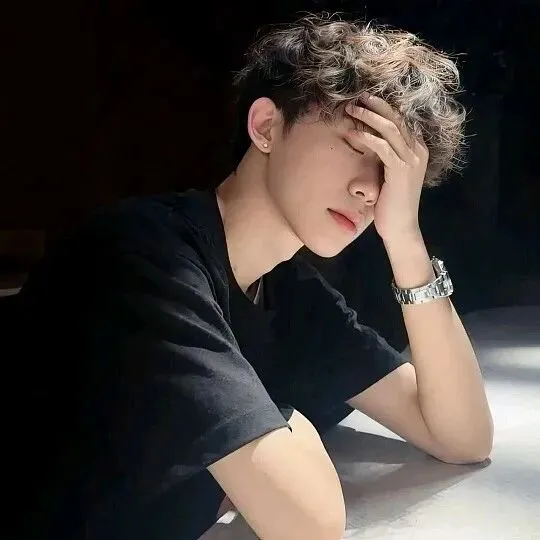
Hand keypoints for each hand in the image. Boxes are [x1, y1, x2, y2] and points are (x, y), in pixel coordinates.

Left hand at [345, 94, 428, 242]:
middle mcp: (418, 150)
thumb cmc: (392, 203)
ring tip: (352, 109)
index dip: (384, 108)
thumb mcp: (390, 174)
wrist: (401, 227)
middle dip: (376, 105)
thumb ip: (387, 156)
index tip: (365, 100)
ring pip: (390, 128)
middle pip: (397, 118)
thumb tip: (371, 141)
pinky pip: (382, 147)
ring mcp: (411, 160)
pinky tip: (353, 133)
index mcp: (418, 149)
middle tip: (358, 97)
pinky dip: (367, 137)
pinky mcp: (400, 170)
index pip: (401, 120)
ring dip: (369, 116)